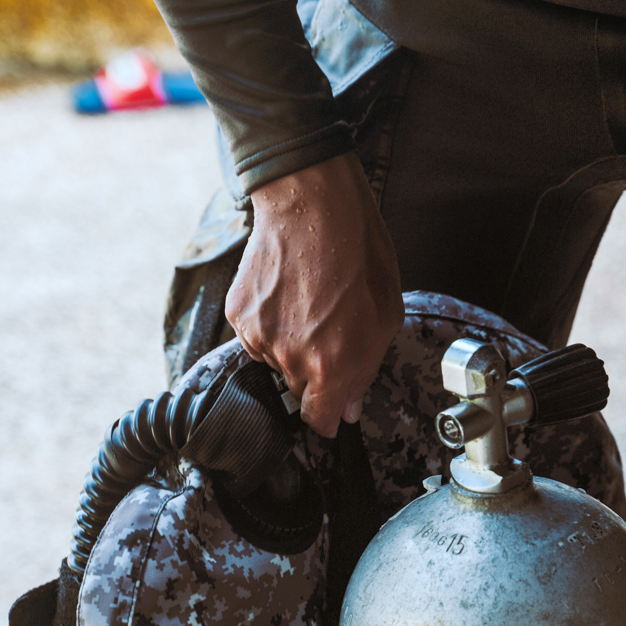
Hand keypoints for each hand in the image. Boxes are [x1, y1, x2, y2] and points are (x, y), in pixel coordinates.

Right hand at [225, 151, 403, 436]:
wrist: (314, 204)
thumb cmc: (359, 252)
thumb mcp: (386, 316)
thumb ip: (366, 369)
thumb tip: (348, 409)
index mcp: (332, 364)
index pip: (318, 421)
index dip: (327, 418)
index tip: (331, 413)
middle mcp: (291, 358)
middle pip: (299, 390)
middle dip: (316, 372)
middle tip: (331, 331)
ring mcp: (260, 336)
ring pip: (276, 362)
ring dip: (291, 346)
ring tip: (309, 304)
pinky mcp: (240, 314)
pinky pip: (255, 337)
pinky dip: (270, 324)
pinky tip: (288, 294)